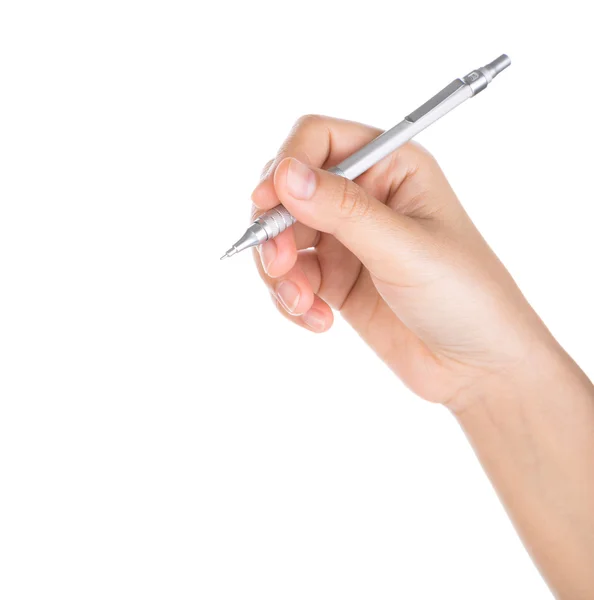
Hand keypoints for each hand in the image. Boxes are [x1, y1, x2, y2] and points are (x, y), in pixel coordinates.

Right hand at [251, 115, 555, 409]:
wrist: (477, 365)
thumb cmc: (465, 296)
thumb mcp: (404, 248)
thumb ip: (343, 209)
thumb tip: (286, 175)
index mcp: (391, 167)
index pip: (318, 139)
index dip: (286, 165)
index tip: (267, 203)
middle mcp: (365, 197)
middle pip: (289, 192)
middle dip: (276, 231)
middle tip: (281, 267)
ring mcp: (347, 240)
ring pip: (282, 238)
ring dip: (280, 273)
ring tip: (303, 305)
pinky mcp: (336, 279)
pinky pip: (292, 278)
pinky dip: (292, 299)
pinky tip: (318, 321)